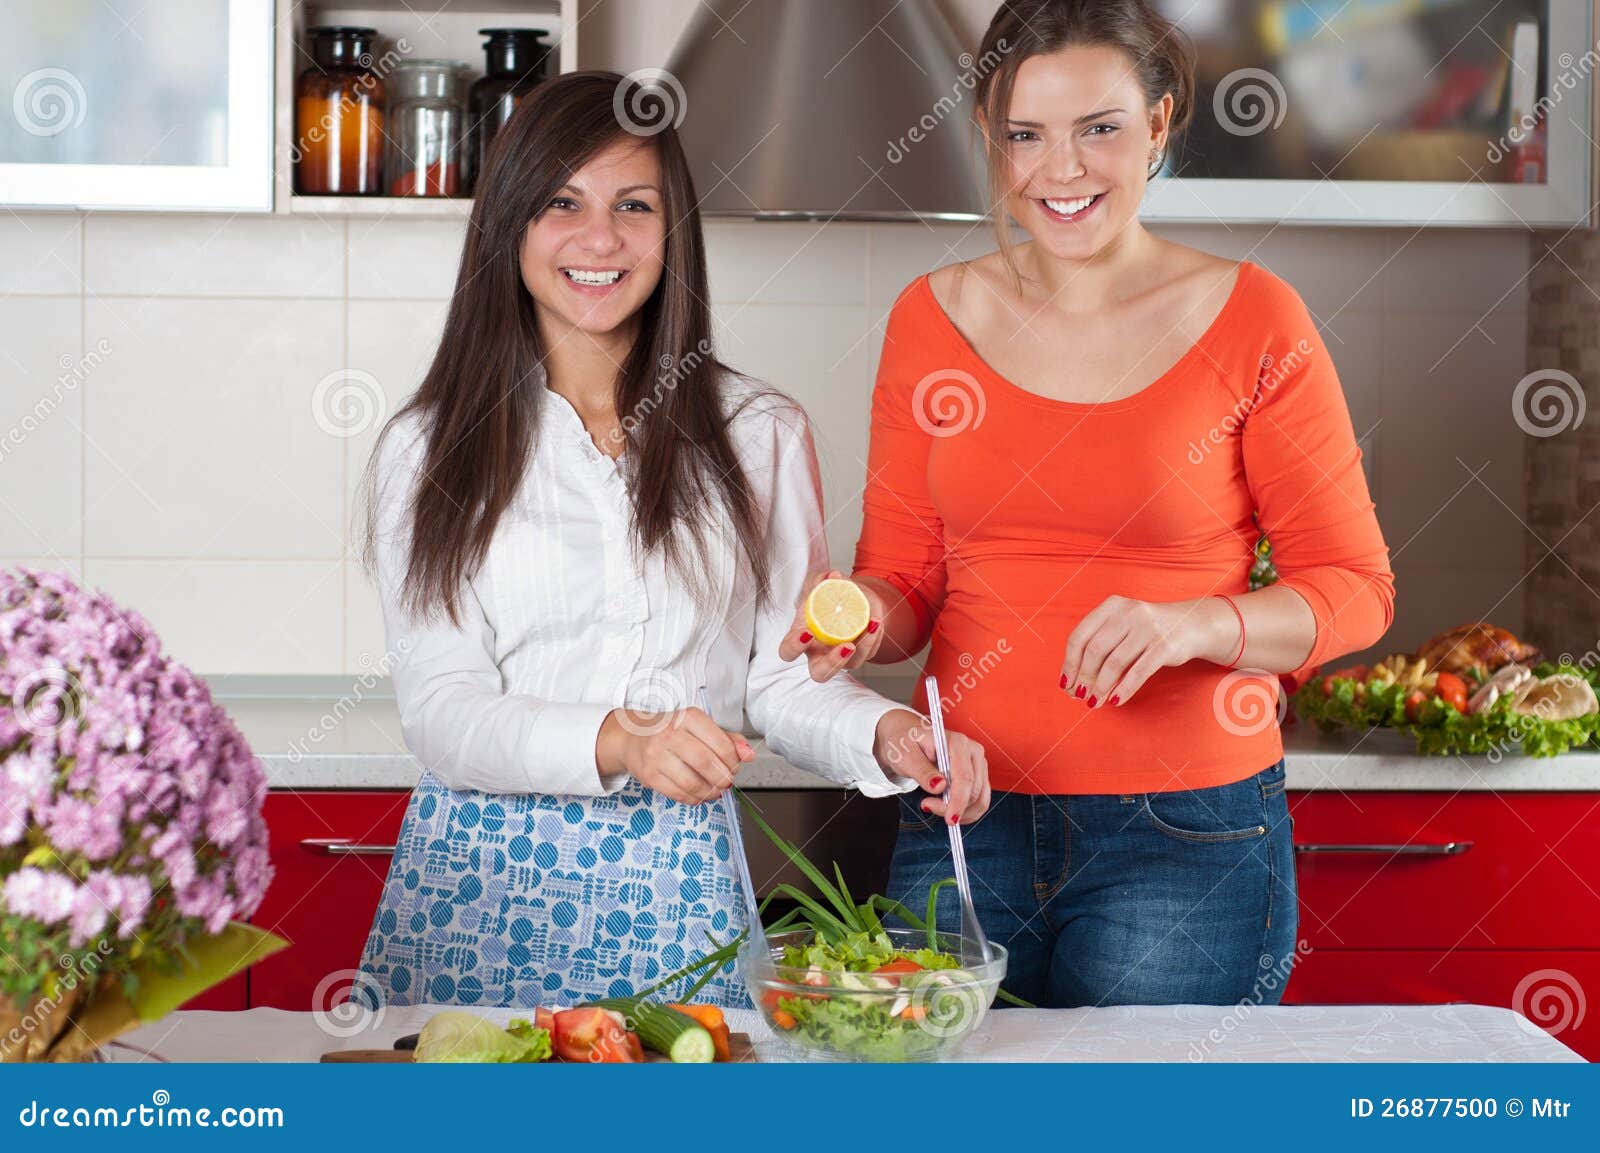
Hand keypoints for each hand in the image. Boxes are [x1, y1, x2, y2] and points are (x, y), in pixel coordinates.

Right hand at [599, 707, 755, 804]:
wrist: (632, 736)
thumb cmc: (670, 731)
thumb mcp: (698, 727)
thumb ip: (726, 739)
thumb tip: (749, 754)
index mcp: (688, 718)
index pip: (720, 743)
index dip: (733, 760)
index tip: (736, 766)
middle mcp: (670, 734)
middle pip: (706, 763)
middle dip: (723, 778)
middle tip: (727, 781)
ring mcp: (657, 755)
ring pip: (692, 782)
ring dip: (710, 791)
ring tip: (715, 790)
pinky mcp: (649, 775)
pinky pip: (678, 793)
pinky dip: (694, 798)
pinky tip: (699, 794)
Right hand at [777, 569, 883, 682]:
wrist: (853, 596)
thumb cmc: (828, 593)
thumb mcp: (822, 582)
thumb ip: (822, 579)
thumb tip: (833, 576)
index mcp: (801, 638)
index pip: (788, 651)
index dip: (794, 648)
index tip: (807, 634)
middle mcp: (819, 653)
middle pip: (820, 673)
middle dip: (833, 664)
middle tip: (846, 646)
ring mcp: (841, 657)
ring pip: (851, 664)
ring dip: (864, 646)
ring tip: (871, 624)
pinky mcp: (861, 654)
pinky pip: (869, 652)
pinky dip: (874, 636)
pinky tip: (876, 621)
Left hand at [872, 708, 989, 824]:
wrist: (908, 738)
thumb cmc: (906, 743)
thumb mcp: (906, 756)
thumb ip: (922, 771)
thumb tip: (940, 786)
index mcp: (957, 742)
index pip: (964, 777)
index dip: (958, 800)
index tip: (949, 818)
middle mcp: (973, 752)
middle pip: (973, 791)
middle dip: (952, 807)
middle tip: (926, 805)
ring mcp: (978, 764)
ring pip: (979, 799)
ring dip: (960, 812)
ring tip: (933, 805)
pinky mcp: (978, 776)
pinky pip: (979, 801)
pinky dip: (966, 812)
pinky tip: (948, 809)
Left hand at [1060, 595, 1236, 707]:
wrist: (1192, 623)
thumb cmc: (1147, 630)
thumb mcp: (1121, 625)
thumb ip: (1099, 643)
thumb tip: (1072, 681)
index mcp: (1111, 606)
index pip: (1080, 636)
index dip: (1069, 662)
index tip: (1065, 683)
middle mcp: (1128, 613)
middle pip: (1095, 650)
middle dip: (1083, 677)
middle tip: (1079, 696)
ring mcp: (1148, 628)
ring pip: (1114, 662)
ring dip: (1101, 686)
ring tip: (1094, 702)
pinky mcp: (1165, 646)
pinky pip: (1139, 671)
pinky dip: (1124, 688)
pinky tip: (1115, 700)